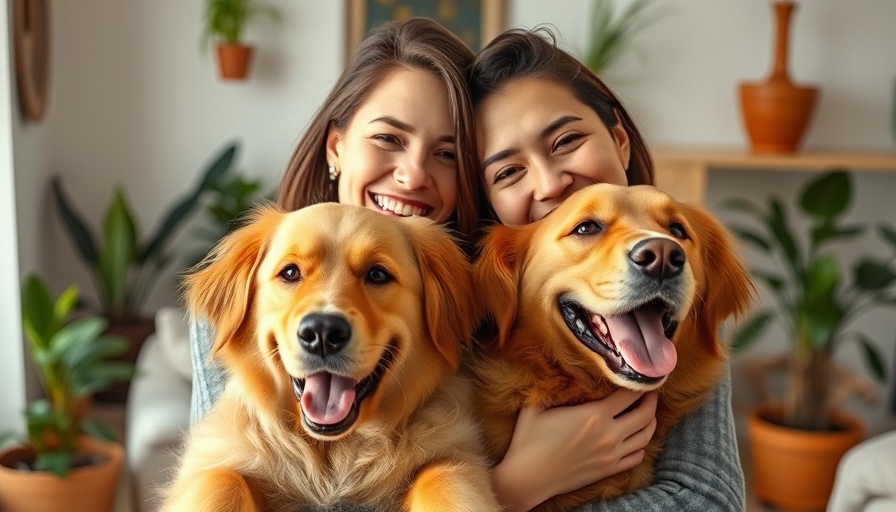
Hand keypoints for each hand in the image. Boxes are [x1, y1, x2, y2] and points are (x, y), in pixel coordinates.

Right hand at [491, 390, 657, 510]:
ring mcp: (611, 454)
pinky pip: (637, 457)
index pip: (630, 395)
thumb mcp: (536, 406)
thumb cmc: (529, 440)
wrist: (528, 477)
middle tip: (650, 391)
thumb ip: (552, 387)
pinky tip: (635, 438)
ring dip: (650, 422)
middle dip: (651, 400)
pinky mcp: (608, 470)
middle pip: (645, 414)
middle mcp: (609, 434)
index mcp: (594, 415)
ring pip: (646, 436)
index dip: (639, 384)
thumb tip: (559, 371)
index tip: (640, 376)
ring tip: (647, 412)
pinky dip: (641, 446)